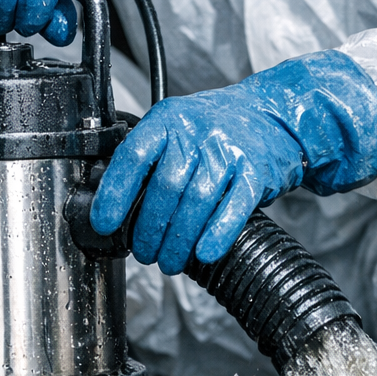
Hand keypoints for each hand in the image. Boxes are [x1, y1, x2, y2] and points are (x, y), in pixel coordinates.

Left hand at [89, 51, 376, 274]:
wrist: (272, 114)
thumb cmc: (215, 127)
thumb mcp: (176, 127)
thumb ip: (150, 157)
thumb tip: (113, 204)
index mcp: (168, 120)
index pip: (133, 156)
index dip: (115, 194)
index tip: (105, 224)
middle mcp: (197, 131)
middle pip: (166, 187)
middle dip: (149, 230)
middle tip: (144, 252)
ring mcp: (228, 150)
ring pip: (197, 201)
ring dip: (178, 240)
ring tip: (169, 261)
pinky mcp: (255, 171)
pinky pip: (234, 207)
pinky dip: (218, 234)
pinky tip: (204, 254)